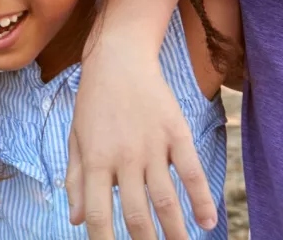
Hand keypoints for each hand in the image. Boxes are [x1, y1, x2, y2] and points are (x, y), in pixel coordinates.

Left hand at [66, 45, 216, 239]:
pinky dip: (201, 200)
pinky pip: (192, 173)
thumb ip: (76, 180)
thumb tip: (76, 220)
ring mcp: (152, 146)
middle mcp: (123, 157)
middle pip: (136, 214)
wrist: (118, 59)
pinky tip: (206, 222)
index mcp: (94, 161)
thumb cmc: (93, 102)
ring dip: (175, 231)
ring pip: (166, 200)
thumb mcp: (76, 139)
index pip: (98, 214)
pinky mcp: (176, 133)